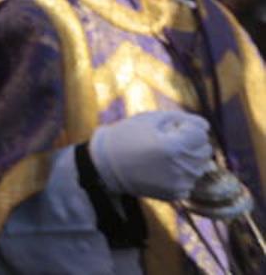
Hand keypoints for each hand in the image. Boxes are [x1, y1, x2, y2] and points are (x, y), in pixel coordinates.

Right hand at [88, 110, 213, 199]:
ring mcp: (179, 183)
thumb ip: (181, 118)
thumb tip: (205, 126)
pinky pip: (191, 181)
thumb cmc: (127, 136)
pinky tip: (165, 169)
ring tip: (167, 156)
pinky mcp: (175, 195)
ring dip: (189, 159)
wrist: (107, 164)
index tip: (174, 128)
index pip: (202, 134)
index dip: (189, 127)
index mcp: (174, 146)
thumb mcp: (150, 119)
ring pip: (200, 167)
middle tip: (170, 141)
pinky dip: (183, 174)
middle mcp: (180, 167)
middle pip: (205, 150)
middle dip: (192, 143)